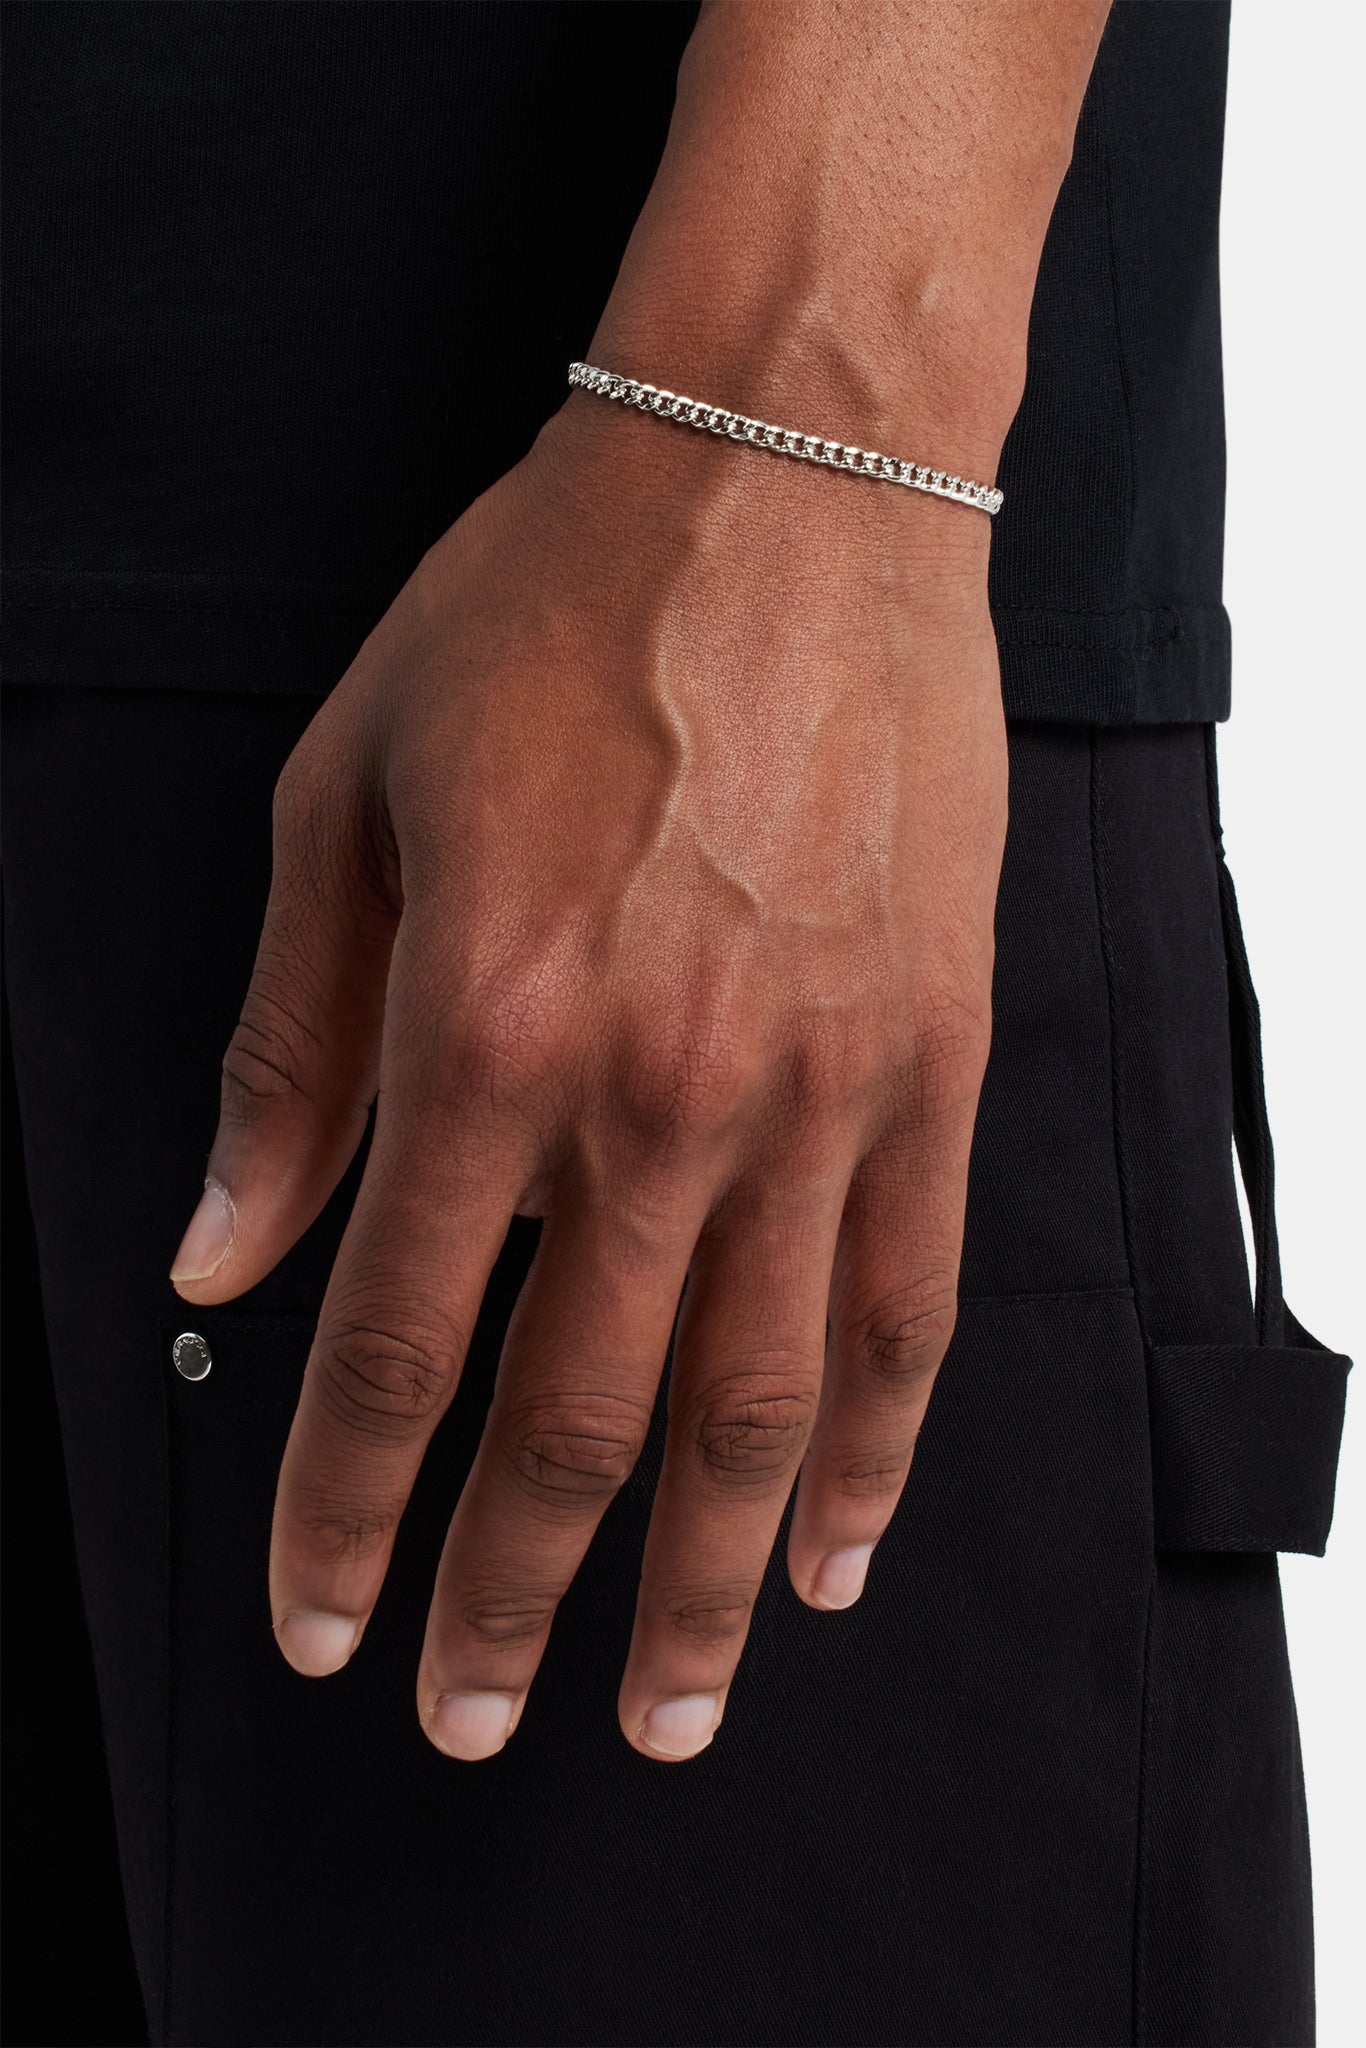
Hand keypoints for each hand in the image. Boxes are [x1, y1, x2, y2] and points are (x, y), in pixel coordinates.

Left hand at [171, 387, 1007, 1760]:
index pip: (396, 1341)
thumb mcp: (342, 803)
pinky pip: (915, 1297)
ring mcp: (822, 1086)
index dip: (346, 1511)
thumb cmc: (548, 616)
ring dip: (710, 1582)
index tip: (324, 1621)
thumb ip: (286, 1054)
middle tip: (481, 1724)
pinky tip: (846, 1544)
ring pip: (764, 1402)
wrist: (781, 483)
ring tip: (674, 1709)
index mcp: (486, 1026)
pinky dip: (880, 1446)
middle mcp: (661, 1092)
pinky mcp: (936, 1057)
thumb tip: (220, 1250)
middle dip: (511, 1598)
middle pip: (577, 1418)